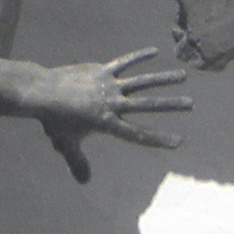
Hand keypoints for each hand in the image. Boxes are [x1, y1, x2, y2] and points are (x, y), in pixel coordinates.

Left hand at [37, 46, 192, 179]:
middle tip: (191, 104)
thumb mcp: (67, 144)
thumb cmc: (55, 121)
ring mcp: (108, 85)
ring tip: (183, 76)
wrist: (41, 93)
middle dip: (170, 105)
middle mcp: (111, 103)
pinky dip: (139, 56)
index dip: (157, 138)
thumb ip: (78, 162)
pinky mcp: (101, 71)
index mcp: (106, 123)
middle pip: (146, 105)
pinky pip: (124, 62)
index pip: (136, 134)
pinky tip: (155, 50)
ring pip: (141, 81)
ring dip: (162, 78)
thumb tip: (84, 182)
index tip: (178, 142)